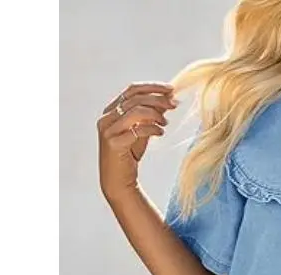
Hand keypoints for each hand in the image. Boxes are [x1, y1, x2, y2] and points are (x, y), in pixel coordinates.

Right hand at [97, 82, 177, 201]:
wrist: (119, 181)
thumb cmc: (129, 155)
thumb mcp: (141, 132)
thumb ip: (150, 116)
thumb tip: (167, 100)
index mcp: (111, 110)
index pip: (132, 90)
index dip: (152, 87)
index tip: (171, 89)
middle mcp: (106, 117)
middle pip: (135, 98)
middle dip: (157, 99)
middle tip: (174, 104)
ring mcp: (108, 130)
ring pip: (135, 111)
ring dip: (155, 114)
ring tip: (165, 123)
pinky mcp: (114, 143)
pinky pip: (137, 130)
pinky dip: (152, 128)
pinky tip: (160, 132)